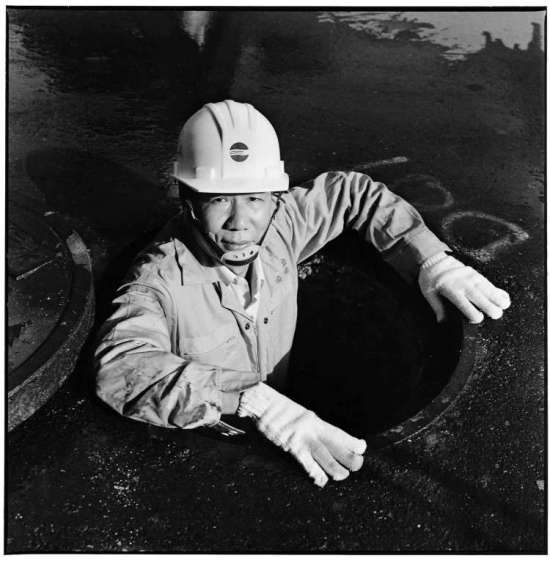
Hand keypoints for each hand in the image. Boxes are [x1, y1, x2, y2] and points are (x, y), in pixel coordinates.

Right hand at [238, 383, 365, 486]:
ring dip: (335, 466)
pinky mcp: (290, 445)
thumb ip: (306, 426)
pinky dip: (315, 472)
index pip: (337, 432)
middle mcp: (311, 427)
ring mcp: (301, 436)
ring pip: (324, 454)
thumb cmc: (274, 410)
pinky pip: (306, 462)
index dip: (350, 441)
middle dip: (349, 454)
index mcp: (313, 419)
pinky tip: (321, 481)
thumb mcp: (295, 414)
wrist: (260, 403)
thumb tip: (316, 436)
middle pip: (336, 442)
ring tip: (343, 476)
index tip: (361, 448)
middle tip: (359, 464)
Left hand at [419, 254, 510, 323]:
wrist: (434, 260)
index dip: (473, 314)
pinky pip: (489, 283)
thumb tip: (442, 322)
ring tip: (504, 306)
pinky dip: (497, 290)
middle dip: (490, 307)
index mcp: (451, 290)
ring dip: (497, 298)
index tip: (477, 319)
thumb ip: (437, 307)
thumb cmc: (430, 279)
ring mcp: (471, 278)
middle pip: (480, 297)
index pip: (465, 304)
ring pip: (488, 289)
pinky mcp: (476, 274)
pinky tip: (504, 298)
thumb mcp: (428, 293)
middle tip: (496, 315)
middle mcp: (463, 284)